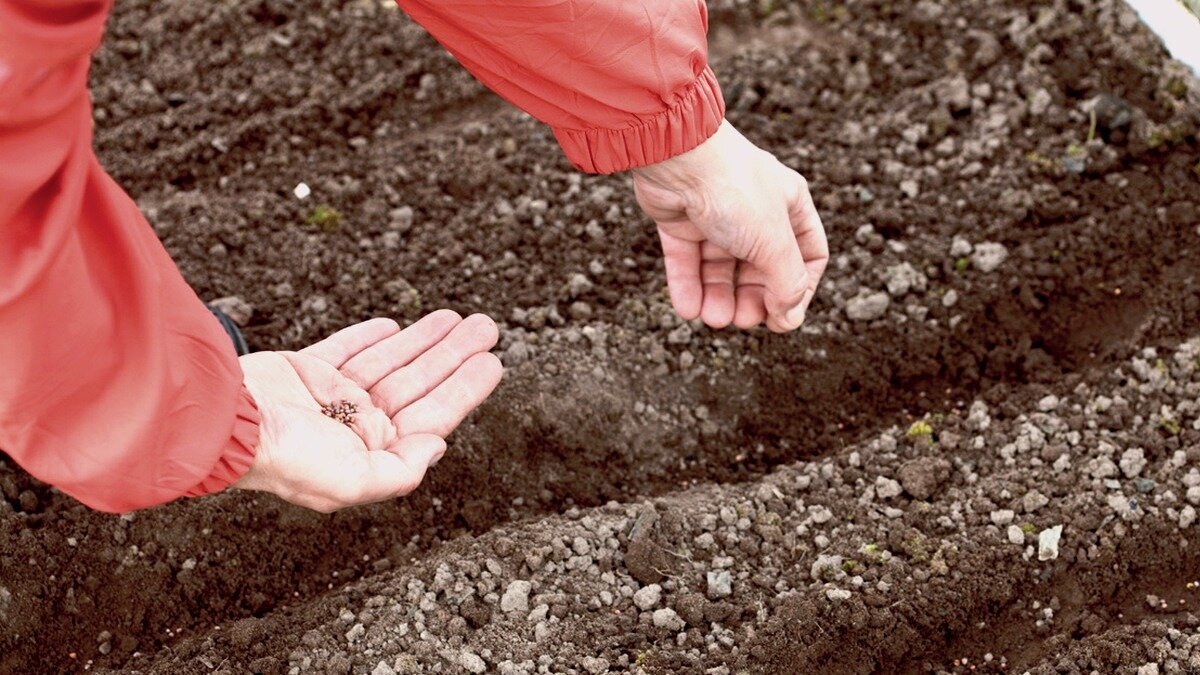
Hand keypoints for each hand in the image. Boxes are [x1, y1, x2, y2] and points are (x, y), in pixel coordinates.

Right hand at [234, 311, 501, 511]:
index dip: (464, 389)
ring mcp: (328, 397)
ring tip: (459, 316)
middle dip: (453, 355)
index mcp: (370, 453)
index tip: (493, 363)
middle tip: (487, 326)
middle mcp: (353, 426)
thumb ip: (401, 470)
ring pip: (390, 362)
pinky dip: (371, 337)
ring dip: (424, 339)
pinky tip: (397, 325)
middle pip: (417, 383)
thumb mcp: (353, 481)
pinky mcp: (303, 370)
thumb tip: (437, 446)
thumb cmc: (286, 459)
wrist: (223, 422)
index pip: (431, 416)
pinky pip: (347, 349)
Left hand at [631, 120, 828, 331]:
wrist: (677, 156)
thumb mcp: (773, 242)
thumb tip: (790, 320)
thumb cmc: (734, 190)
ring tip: (712, 319)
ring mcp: (716, 214)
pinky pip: (688, 261)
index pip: (807, 255)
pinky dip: (689, 287)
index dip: (799, 290)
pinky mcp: (681, 220)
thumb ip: (786, 284)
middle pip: (761, 268)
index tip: (784, 317)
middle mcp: (755, 209)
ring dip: (719, 298)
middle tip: (742, 320)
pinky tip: (689, 310)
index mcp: (790, 205)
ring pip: (722, 268)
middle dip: (753, 299)